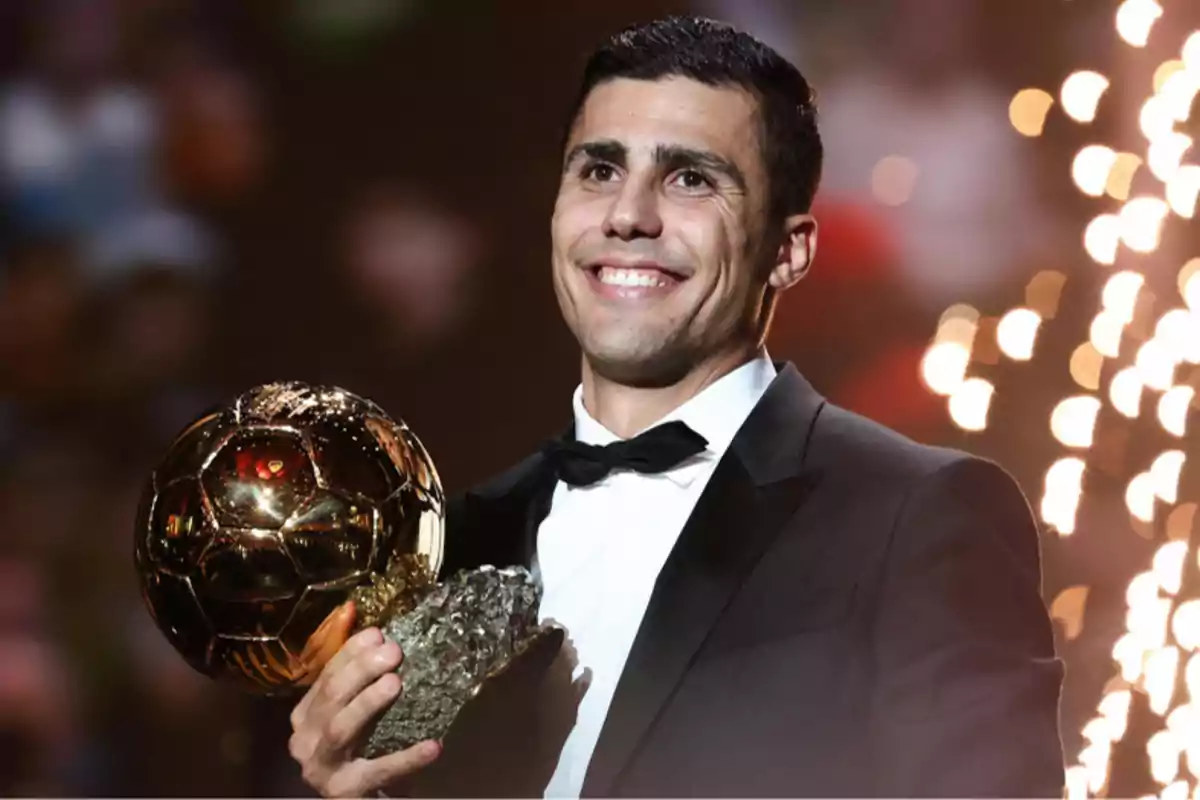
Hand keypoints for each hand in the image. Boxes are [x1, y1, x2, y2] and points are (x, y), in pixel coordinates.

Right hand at [288, 603, 441, 796]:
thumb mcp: (354, 713)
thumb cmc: (361, 750)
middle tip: (394, 653)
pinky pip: (379, 770)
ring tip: (396, 683)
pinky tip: (433, 745)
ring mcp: (322, 769)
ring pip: (340, 729)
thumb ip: (358, 677)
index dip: (351, 653)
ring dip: (367, 702)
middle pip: (332, 697)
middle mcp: (305, 741)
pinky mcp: (345, 793)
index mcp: (305, 716)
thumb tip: (376, 631)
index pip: (326, 676)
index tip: (379, 634)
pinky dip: (406, 757)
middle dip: (362, 670)